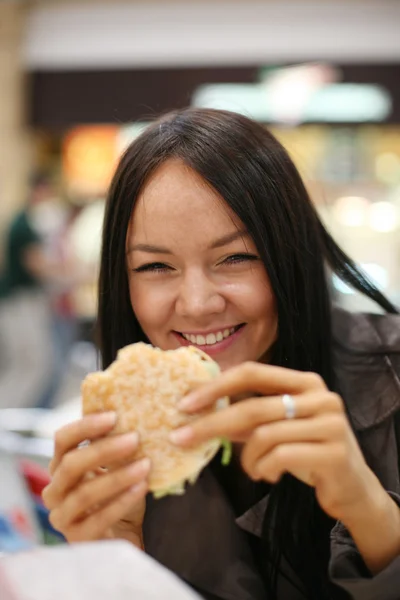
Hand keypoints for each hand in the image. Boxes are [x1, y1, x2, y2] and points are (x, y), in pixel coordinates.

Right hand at [42, 412, 149, 543]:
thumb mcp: (117, 465)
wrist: (124, 533)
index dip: (85, 426)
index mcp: (60, 466)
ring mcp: (61, 516)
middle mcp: (54, 490)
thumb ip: (115, 444)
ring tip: (145, 465)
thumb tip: (132, 414)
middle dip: (104, 450)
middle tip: (135, 438)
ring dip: (118, 477)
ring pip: (84, 493)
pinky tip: (142, 488)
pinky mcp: (76, 539)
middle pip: (71, 464)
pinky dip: (121, 501)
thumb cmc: (119, 493)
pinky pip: (98, 519)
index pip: (62, 440)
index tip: (114, 416)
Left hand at [170, 362, 376, 525]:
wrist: (352, 486)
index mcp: (305, 381)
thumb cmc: (308, 451)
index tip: (185, 403)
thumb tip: (198, 412)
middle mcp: (320, 396)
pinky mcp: (334, 453)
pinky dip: (264, 470)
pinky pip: (280, 457)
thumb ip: (246, 417)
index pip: (252, 372)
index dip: (216, 386)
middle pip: (253, 406)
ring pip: (264, 435)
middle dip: (211, 424)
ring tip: (251, 469)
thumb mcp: (276, 428)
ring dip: (247, 459)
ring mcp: (331, 423)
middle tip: (180, 438)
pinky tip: (268, 476)